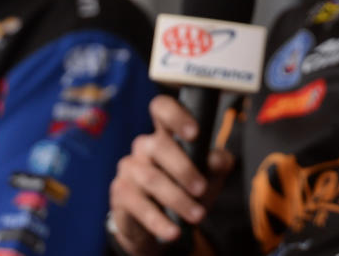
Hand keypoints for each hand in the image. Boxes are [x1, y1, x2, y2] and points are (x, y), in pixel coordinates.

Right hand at [108, 94, 233, 254]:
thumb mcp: (209, 176)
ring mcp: (129, 168)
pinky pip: (139, 205)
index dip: (176, 115)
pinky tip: (174, 230)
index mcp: (166, 133)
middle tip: (201, 189)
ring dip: (177, 199)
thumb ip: (217, 165)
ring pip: (151, 178)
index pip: (162, 108)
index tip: (194, 133)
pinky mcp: (120, 193)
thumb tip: (216, 159)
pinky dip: (159, 220)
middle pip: (158, 145)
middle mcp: (144, 146)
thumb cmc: (187, 189)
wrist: (160, 222)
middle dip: (183, 168)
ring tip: (197, 215)